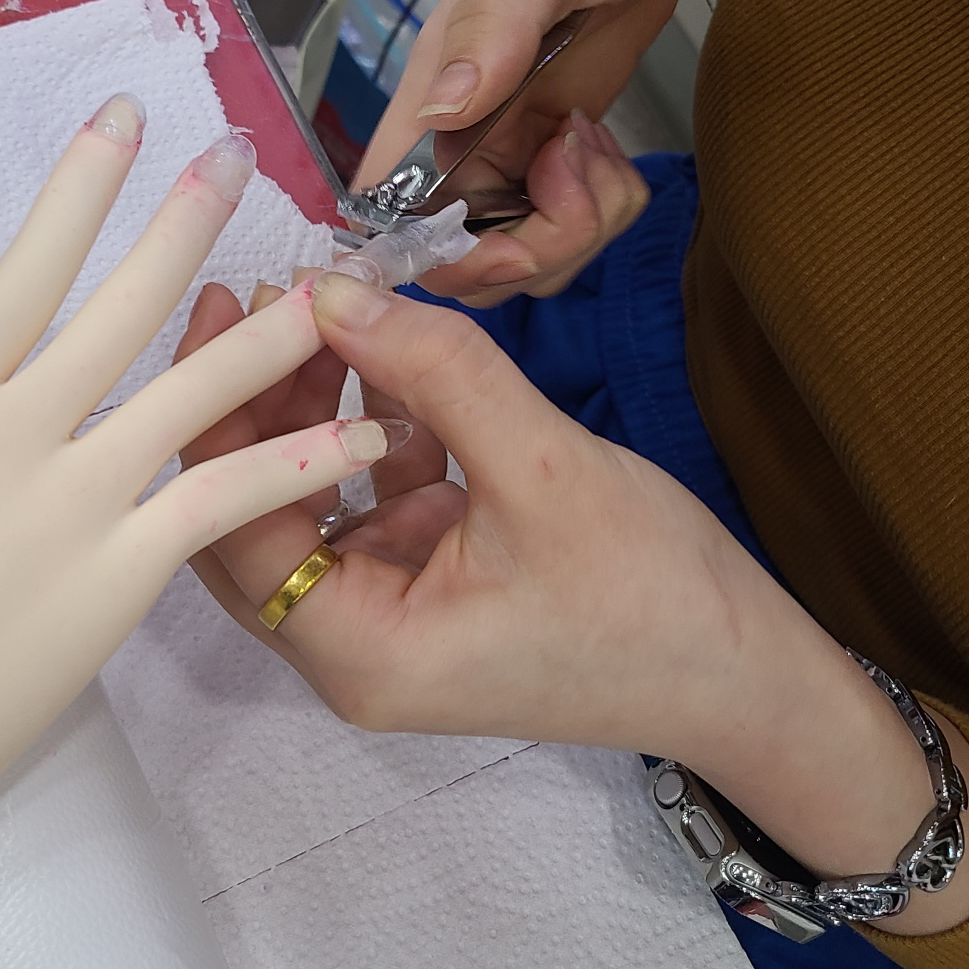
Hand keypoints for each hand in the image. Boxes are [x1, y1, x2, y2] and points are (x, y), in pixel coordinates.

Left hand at [180, 275, 968, 931]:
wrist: (749, 679)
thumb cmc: (654, 594)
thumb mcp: (540, 465)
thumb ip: (433, 371)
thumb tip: (330, 289)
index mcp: (359, 649)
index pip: (228, 526)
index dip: (219, 413)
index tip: (229, 311)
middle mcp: (350, 650)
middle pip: (254, 516)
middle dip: (260, 407)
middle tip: (269, 301)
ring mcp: (386, 625)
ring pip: (309, 506)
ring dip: (316, 416)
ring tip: (333, 320)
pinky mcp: (423, 597)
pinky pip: (366, 510)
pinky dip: (372, 441)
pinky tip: (395, 376)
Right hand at [354, 0, 739, 306]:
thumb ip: (495, 23)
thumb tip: (442, 111)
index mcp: (429, 99)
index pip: (387, 212)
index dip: (436, 257)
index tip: (510, 240)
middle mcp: (455, 143)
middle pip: (463, 261)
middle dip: (535, 249)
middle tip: (580, 179)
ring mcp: (506, 158)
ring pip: (520, 259)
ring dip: (578, 231)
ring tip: (600, 151)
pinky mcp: (551, 163)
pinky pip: (566, 233)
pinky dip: (602, 212)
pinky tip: (606, 149)